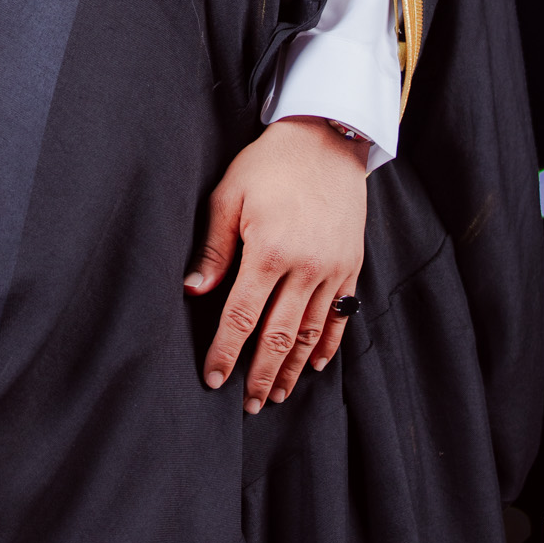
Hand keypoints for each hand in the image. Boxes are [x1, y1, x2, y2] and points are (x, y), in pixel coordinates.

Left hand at [184, 117, 367, 411]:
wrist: (327, 138)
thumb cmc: (269, 164)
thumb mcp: (229, 195)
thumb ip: (213, 249)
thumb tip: (191, 292)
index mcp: (269, 252)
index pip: (241, 318)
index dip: (226, 353)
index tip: (213, 379)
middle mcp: (305, 267)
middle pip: (279, 336)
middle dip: (259, 374)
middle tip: (246, 404)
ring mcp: (333, 269)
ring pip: (311, 333)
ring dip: (291, 369)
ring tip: (274, 394)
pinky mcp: (351, 265)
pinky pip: (341, 316)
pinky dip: (327, 345)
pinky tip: (313, 366)